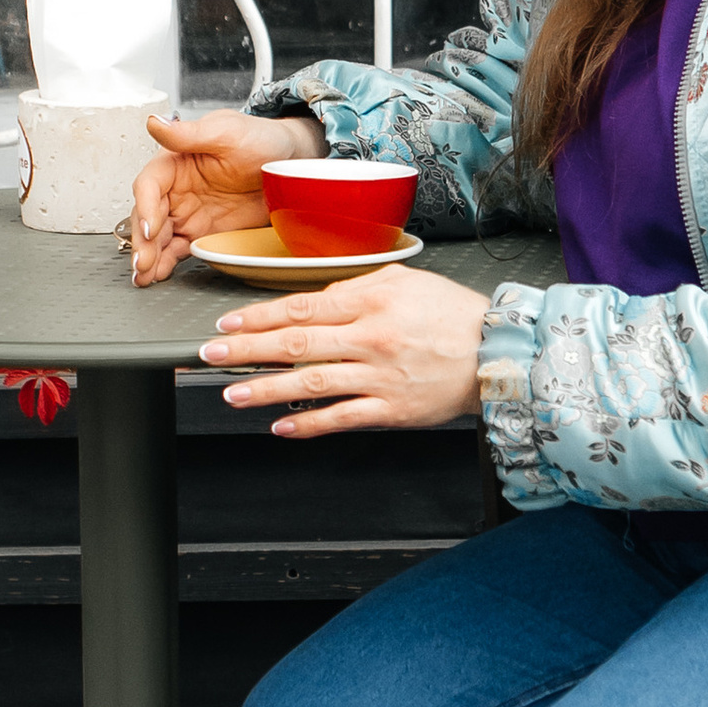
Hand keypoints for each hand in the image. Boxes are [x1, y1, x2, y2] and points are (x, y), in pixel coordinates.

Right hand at [130, 108, 321, 285]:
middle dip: (143, 241)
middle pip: (148, 216)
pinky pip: (177, 250)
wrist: (289, 164)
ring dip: (149, 257)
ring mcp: (187, 213)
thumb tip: (154, 123)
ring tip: (144, 277)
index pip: (149, 186)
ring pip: (158, 237)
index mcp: (175, 163)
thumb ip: (187, 134)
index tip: (149, 228)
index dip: (146, 207)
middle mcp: (176, 189)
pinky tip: (159, 275)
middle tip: (143, 263)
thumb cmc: (259, 139)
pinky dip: (166, 263)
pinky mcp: (202, 232)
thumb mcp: (225, 133)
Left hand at [195, 266, 491, 436]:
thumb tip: (315, 301)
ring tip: (232, 392)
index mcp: (371, 302)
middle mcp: (371, 338)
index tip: (228, 323)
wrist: (498, 352)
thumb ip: (356, 289)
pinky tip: (281, 425)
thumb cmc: (452, 315)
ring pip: (311, 382)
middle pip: (296, 344)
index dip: (258, 316)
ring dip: (265, 389)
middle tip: (210, 355)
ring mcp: (380, 376)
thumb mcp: (404, 281)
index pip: (301, 308)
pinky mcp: (392, 409)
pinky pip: (342, 417)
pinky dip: (308, 423)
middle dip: (246, 349)